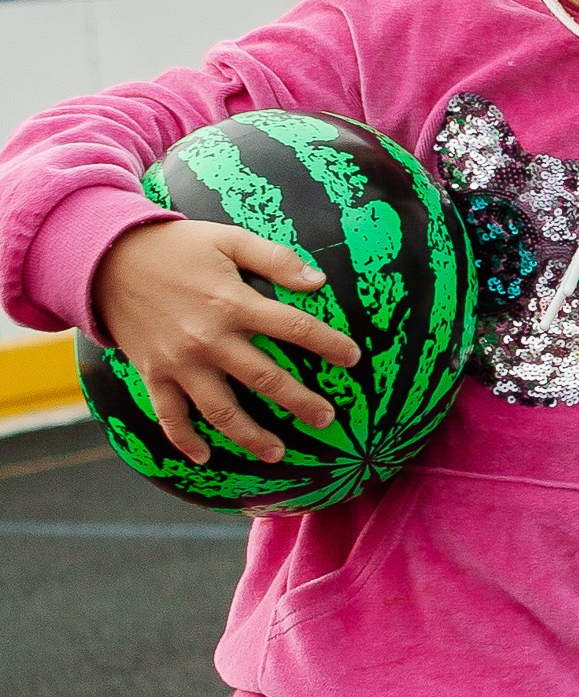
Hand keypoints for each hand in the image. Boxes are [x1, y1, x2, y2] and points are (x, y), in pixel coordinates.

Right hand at [90, 218, 360, 467]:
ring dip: (251, 436)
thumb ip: (275, 259)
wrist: (108, 259)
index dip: (327, 343)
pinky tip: (205, 457)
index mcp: (233, 302)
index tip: (352, 358)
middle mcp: (209, 339)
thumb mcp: (229, 239)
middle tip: (327, 419)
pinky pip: (170, 416)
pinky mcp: (154, 374)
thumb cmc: (177, 247)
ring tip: (278, 454)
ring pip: (221, 410)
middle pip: (264, 379)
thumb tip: (319, 281)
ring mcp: (180, 362)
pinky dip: (185, 440)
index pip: (293, 327)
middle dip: (300, 403)